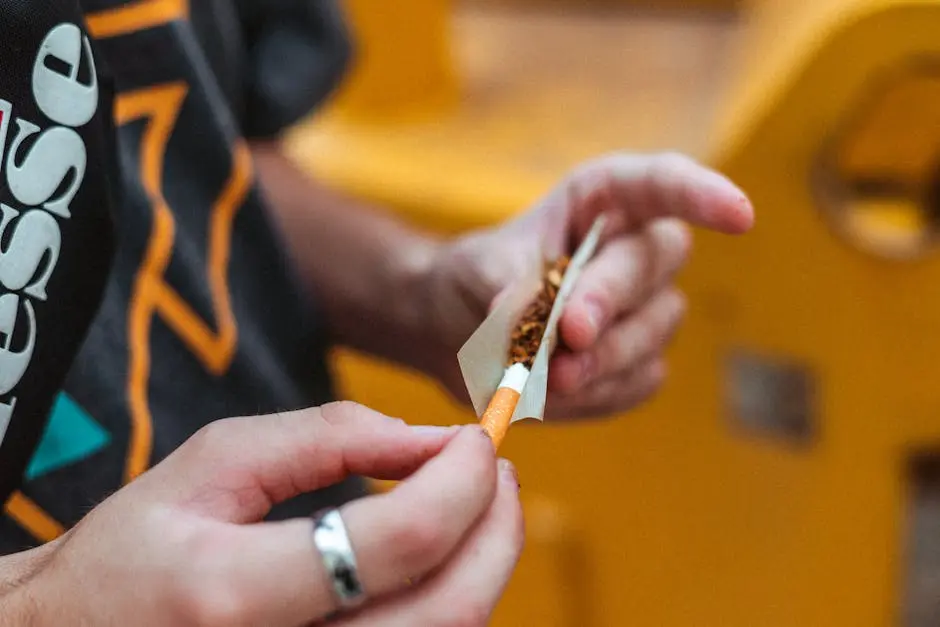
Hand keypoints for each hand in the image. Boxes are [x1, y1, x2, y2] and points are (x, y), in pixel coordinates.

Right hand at [2, 404, 522, 625]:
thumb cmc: (134, 553)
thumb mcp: (212, 466)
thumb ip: (324, 439)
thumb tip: (426, 438)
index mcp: (238, 593)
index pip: (402, 539)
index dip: (462, 478)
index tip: (474, 436)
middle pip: (451, 609)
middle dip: (498, 527)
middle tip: (494, 468)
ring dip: (486, 563)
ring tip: (474, 503)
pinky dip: (453, 599)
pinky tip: (439, 557)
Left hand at [429, 152, 753, 418]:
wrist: (459, 333)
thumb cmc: (475, 279)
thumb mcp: (479, 270)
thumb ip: (514, 291)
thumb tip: (542, 329)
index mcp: (601, 201)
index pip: (661, 183)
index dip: (703, 194)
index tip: (740, 216)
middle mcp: (635, 249)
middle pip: (652, 265)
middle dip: (610, 300)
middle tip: (569, 333)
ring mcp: (645, 310)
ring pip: (653, 330)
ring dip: (603, 358)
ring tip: (546, 379)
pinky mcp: (640, 363)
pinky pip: (639, 381)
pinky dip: (598, 393)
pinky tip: (554, 394)